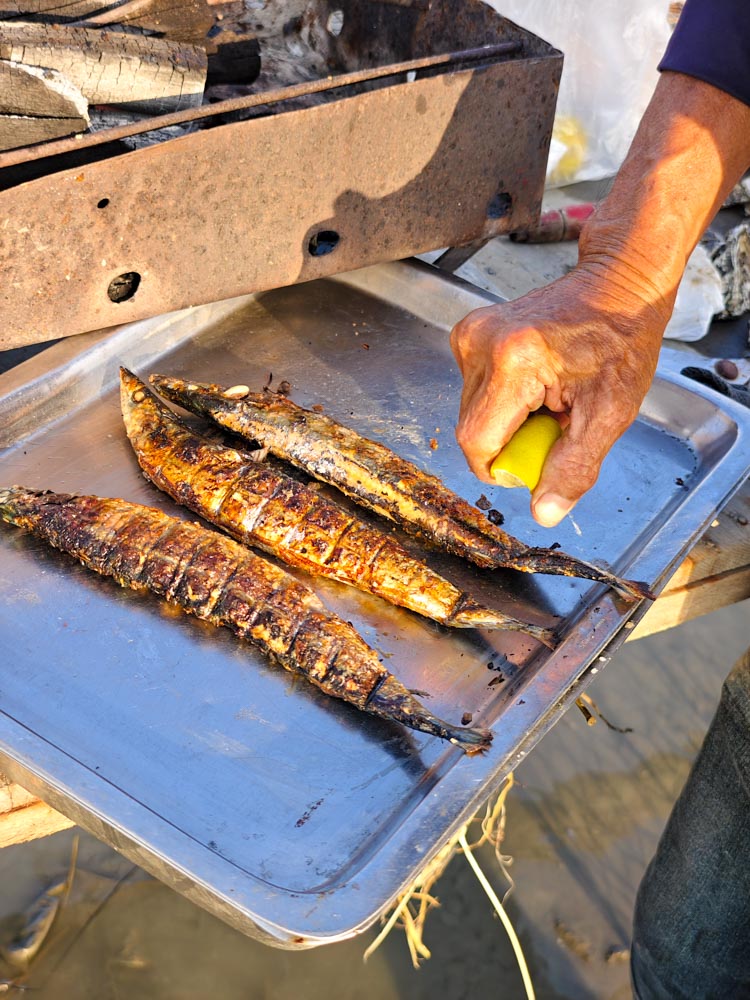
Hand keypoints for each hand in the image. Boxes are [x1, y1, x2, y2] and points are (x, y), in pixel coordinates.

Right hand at [450, 266, 667, 526]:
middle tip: (555, 422)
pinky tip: (534, 382)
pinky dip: (502, 400)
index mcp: (515, 362)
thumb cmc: (620, 340)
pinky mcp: (468, 333)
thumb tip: (544, 511)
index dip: (501, 467)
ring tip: (547, 397)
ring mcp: (470, 334)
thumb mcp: (611, 413)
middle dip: (510, 441)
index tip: (536, 459)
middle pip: (472, 429)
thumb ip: (575, 467)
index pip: (477, 442)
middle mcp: (481, 343)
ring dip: (506, 420)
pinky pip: (474, 391)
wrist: (617, 284)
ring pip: (471, 412)